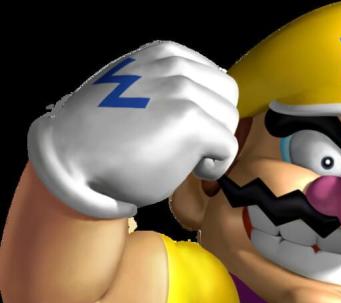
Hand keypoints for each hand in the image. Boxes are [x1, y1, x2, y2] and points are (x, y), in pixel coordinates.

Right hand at [27, 40, 238, 218]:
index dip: (207, 111)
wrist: (71, 157)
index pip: (214, 79)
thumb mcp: (137, 93)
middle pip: (228, 95)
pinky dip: (216, 166)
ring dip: (215, 144)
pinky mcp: (189, 120)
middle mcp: (174, 65)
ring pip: (230, 120)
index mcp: (163, 54)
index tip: (184, 132)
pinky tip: (191, 171)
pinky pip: (229, 146)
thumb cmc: (103, 136)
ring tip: (186, 158)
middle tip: (190, 147)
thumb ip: (167, 88)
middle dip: (216, 124)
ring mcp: (182, 90)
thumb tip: (201, 100)